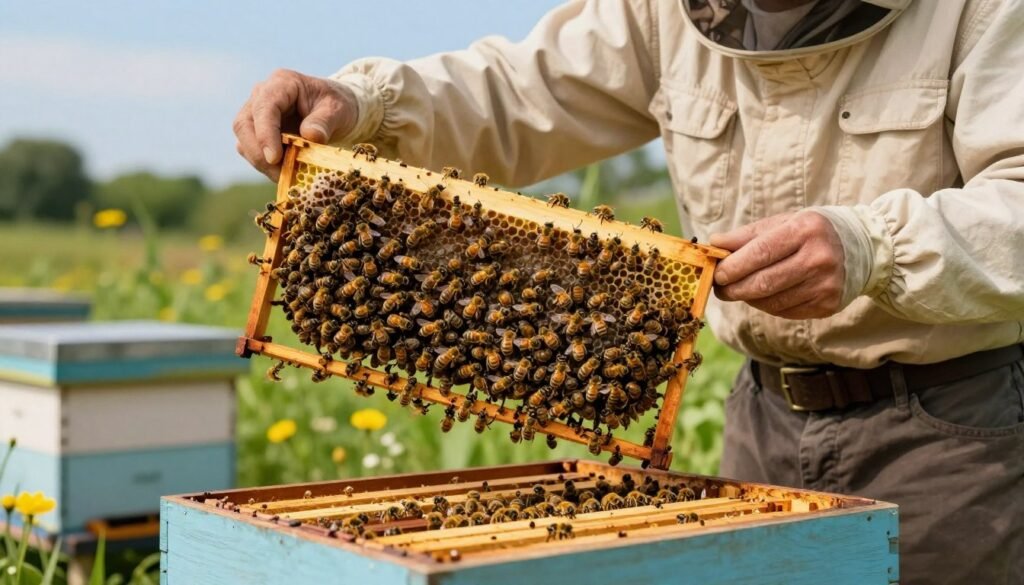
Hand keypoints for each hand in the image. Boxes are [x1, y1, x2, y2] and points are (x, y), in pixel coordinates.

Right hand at [233, 69, 357, 180]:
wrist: (335, 111)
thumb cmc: (337, 105)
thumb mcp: (338, 110)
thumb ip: (325, 121)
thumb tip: (310, 136)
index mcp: (282, 83)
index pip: (264, 107)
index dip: (265, 133)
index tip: (274, 158)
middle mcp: (262, 96)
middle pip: (244, 125)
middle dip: (258, 153)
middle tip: (281, 175)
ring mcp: (256, 115)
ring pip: (244, 141)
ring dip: (262, 164)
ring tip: (288, 177)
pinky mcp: (257, 133)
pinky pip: (252, 152)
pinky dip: (267, 167)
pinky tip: (286, 174)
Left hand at [710, 211, 845, 318]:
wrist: (860, 247)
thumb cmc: (809, 233)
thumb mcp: (782, 223)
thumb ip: (746, 236)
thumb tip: (713, 243)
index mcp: (805, 230)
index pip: (760, 253)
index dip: (733, 267)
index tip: (716, 274)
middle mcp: (819, 258)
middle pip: (764, 282)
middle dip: (734, 289)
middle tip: (720, 289)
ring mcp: (826, 284)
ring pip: (772, 302)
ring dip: (749, 298)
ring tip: (740, 290)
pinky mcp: (828, 305)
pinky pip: (785, 311)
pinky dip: (767, 305)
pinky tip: (764, 296)